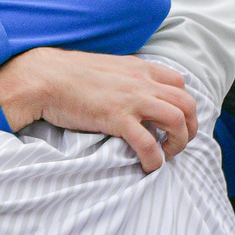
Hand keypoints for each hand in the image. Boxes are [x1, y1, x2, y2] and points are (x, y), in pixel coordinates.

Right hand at [0, 49, 199, 173]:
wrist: (44, 77)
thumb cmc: (68, 74)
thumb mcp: (106, 68)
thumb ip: (124, 78)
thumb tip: (129, 93)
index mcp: (139, 68)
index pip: (179, 83)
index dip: (183, 105)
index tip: (175, 121)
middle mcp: (142, 82)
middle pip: (186, 103)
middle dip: (190, 127)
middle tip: (177, 143)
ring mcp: (131, 99)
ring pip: (176, 120)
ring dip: (179, 142)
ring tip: (167, 155)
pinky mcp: (117, 118)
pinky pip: (148, 143)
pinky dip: (155, 159)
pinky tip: (149, 166)